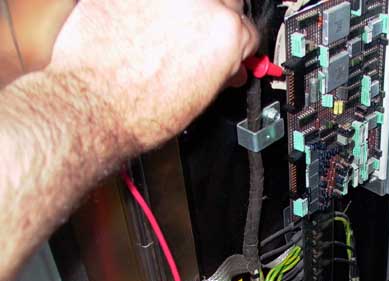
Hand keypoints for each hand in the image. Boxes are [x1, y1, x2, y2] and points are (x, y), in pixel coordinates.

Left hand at [48, 0, 258, 151]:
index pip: (248, 31)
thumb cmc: (141, 112)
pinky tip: (138, 32)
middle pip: (224, 3)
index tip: (226, 54)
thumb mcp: (202, 98)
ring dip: (181, 13)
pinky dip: (146, 10)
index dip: (238, 48)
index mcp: (225, 31)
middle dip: (214, 23)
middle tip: (196, 46)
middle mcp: (198, 2)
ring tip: (162, 39)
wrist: (92, 108)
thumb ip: (221, 70)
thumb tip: (226, 66)